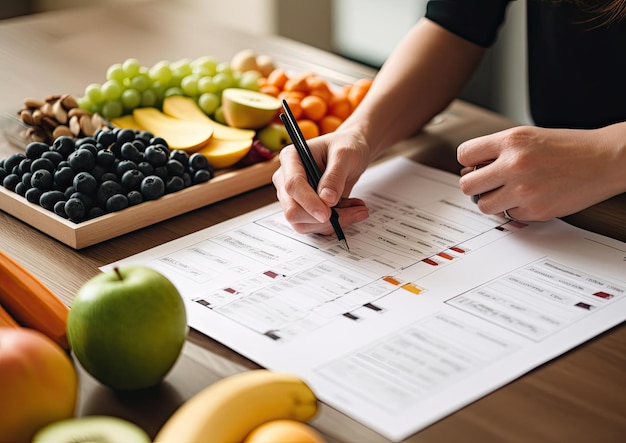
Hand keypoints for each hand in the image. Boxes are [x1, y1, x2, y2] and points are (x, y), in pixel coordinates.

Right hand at [272, 128, 370, 234]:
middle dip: (322, 218)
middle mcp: (287, 179)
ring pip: (303, 223)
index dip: (308, 202)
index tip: (326, 214)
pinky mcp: (304, 208)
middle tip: (353, 211)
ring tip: (357, 208)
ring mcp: (294, 196)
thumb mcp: (345, 154)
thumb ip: (335, 176)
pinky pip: (314, 226)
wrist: (352, 152)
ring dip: (332, 222)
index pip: (292, 185)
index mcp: (291, 158)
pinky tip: (351, 209)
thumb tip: (327, 200)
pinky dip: (335, 223)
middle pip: (292, 210)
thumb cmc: (346, 146)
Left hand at [457, 124, 625, 220]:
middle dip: (475, 185)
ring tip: (508, 191)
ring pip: (483, 205)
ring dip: (491, 200)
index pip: (464, 155)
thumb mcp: (528, 137)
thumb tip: (470, 170)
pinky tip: (529, 197)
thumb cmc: (568, 147)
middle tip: (488, 183)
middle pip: (467, 185)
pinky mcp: (535, 210)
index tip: (476, 165)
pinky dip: (515, 208)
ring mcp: (524, 190)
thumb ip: (498, 151)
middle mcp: (514, 164)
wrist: (604, 160)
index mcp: (511, 141)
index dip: (469, 161)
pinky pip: (508, 214)